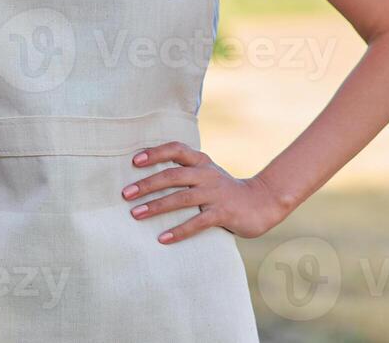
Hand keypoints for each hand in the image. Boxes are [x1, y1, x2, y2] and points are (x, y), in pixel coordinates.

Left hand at [120, 141, 289, 242]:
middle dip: (147, 184)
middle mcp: (206, 174)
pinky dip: (179, 231)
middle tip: (126, 194)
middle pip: (173, 175)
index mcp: (201, 161)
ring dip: (156, 206)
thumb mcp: (206, 173)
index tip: (134, 161)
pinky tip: (162, 239)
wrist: (261, 202)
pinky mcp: (223, 214)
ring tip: (135, 214)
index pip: (176, 149)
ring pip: (181, 198)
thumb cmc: (225, 189)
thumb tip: (148, 177)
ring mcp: (215, 194)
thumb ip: (185, 172)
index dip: (155, 153)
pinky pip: (197, 223)